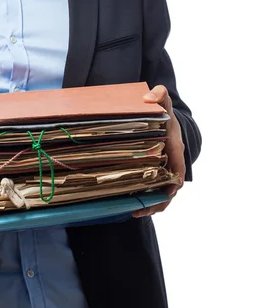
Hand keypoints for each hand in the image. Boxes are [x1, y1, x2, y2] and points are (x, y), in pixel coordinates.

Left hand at [132, 84, 184, 217]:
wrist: (163, 116)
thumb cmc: (164, 111)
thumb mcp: (163, 100)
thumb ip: (159, 94)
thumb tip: (148, 99)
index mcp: (175, 148)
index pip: (179, 170)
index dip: (174, 184)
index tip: (166, 194)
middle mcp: (171, 161)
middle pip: (170, 188)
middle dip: (158, 201)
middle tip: (140, 210)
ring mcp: (163, 168)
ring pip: (161, 193)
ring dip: (150, 205)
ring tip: (133, 213)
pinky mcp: (153, 170)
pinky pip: (151, 189)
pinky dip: (144, 198)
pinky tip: (128, 204)